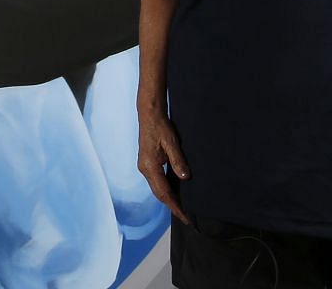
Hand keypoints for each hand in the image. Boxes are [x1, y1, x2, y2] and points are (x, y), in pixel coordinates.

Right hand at [136, 104, 190, 224]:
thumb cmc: (160, 126)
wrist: (149, 115)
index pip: (164, 192)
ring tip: (182, 208)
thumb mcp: (171, 143)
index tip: (185, 216)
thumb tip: (185, 178)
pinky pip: (157, 182)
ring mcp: (145, 167)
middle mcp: (145, 169)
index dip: (175, 206)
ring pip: (158, 189)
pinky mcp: (148, 164)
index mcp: (149, 166)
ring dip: (169, 198)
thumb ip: (178, 161)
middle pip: (159, 194)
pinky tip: (175, 192)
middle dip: (172, 206)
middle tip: (186, 217)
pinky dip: (166, 190)